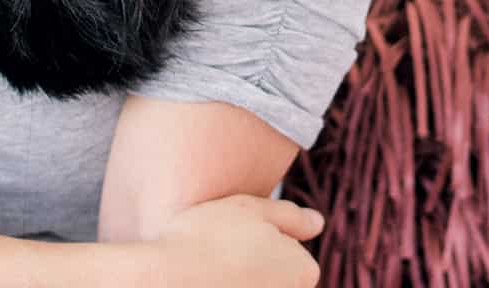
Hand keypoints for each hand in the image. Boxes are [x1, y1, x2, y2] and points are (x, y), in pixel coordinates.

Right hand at [148, 193, 322, 286]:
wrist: (169, 279)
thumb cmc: (209, 238)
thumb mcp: (251, 209)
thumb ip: (291, 215)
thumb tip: (319, 222)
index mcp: (304, 270)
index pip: (292, 251)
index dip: (261, 238)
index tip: (235, 236)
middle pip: (278, 275)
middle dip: (257, 264)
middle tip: (222, 252)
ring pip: (259, 284)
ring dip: (242, 278)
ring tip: (212, 270)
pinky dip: (227, 284)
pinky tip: (208, 281)